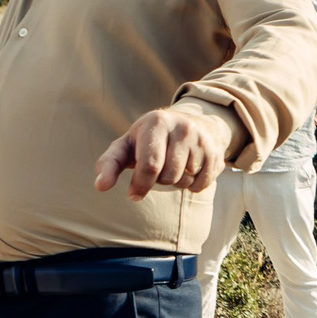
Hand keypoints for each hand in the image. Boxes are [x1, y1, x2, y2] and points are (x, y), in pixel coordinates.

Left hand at [95, 106, 229, 198]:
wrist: (193, 123)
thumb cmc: (149, 139)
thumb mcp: (126, 145)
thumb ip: (109, 164)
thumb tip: (100, 186)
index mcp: (157, 123)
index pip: (151, 165)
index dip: (140, 185)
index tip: (133, 194)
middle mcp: (182, 128)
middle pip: (168, 176)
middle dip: (159, 181)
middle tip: (158, 170)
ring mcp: (202, 140)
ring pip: (185, 181)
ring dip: (175, 182)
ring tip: (173, 167)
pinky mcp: (216, 153)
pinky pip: (201, 185)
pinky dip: (192, 185)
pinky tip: (189, 171)